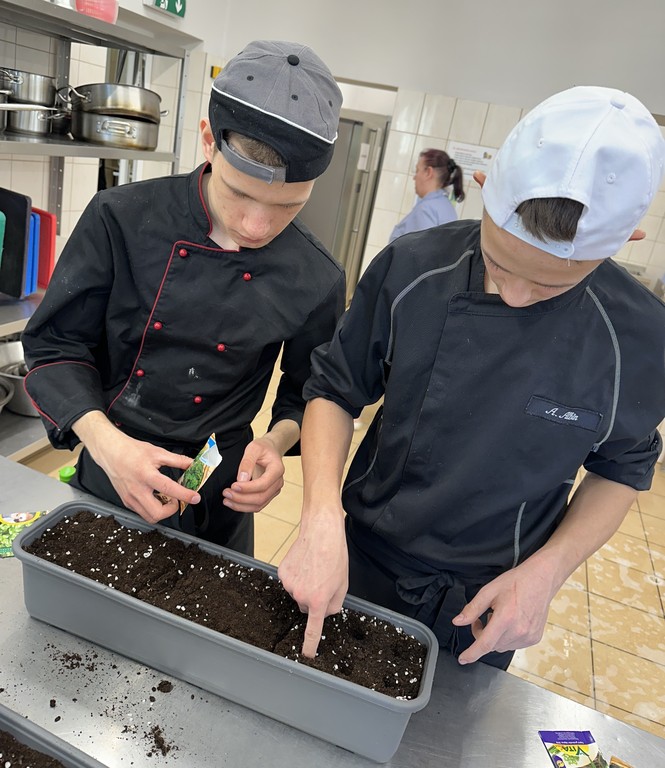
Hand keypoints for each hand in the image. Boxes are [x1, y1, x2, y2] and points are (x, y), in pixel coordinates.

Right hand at [90, 429, 199, 523]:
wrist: (112, 452)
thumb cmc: (132, 451)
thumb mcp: (158, 452)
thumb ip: (178, 460)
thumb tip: (192, 464)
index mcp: (146, 475)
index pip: (169, 489)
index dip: (184, 495)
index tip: (195, 498)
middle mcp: (137, 490)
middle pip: (157, 513)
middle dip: (171, 509)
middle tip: (176, 499)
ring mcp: (130, 498)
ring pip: (149, 517)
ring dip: (162, 511)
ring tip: (166, 498)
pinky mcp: (126, 501)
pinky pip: (142, 512)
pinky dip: (152, 508)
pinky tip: (156, 497)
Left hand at [221, 435, 284, 512]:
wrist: (270, 450)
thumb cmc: (263, 448)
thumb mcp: (254, 448)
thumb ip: (247, 462)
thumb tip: (241, 479)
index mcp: (277, 469)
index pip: (263, 484)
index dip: (248, 488)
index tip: (233, 486)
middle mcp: (278, 482)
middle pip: (261, 497)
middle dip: (241, 498)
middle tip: (226, 493)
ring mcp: (274, 490)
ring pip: (259, 505)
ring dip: (241, 505)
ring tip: (226, 500)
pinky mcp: (268, 495)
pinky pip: (257, 505)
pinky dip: (244, 506)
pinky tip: (233, 503)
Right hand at [278, 508, 347, 657]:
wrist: (321, 530)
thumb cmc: (335, 555)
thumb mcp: (343, 583)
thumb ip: (335, 604)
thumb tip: (326, 612)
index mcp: (319, 600)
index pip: (312, 629)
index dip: (309, 645)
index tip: (306, 655)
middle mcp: (301, 595)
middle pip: (306, 607)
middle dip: (313, 599)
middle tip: (322, 580)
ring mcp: (289, 584)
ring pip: (297, 593)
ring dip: (305, 585)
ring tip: (314, 567)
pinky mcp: (281, 573)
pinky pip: (290, 581)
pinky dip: (296, 575)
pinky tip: (304, 562)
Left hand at [451, 556, 557, 664]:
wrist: (541, 580)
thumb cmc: (516, 582)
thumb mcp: (489, 591)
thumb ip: (472, 609)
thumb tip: (458, 621)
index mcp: (505, 618)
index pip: (485, 644)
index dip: (471, 653)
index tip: (462, 659)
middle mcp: (518, 631)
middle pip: (491, 645)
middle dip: (481, 635)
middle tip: (481, 618)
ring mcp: (528, 636)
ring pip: (502, 646)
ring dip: (495, 637)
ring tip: (499, 617)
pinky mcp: (534, 638)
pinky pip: (514, 644)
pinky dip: (507, 637)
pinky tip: (510, 622)